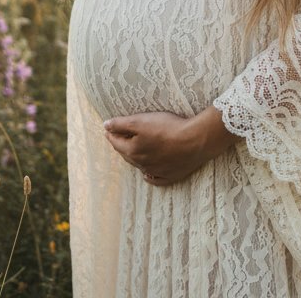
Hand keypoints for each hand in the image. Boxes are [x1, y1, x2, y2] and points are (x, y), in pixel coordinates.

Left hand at [102, 107, 237, 185]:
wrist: (195, 140)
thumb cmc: (168, 128)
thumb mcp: (141, 121)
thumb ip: (121, 124)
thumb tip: (105, 125)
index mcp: (133, 151)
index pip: (116, 142)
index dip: (111, 134)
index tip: (108, 129)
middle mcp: (142, 164)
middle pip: (127, 154)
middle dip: (121, 146)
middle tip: (118, 138)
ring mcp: (157, 171)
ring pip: (140, 165)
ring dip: (135, 158)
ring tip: (132, 151)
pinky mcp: (170, 175)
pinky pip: (155, 178)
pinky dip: (149, 176)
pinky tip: (147, 174)